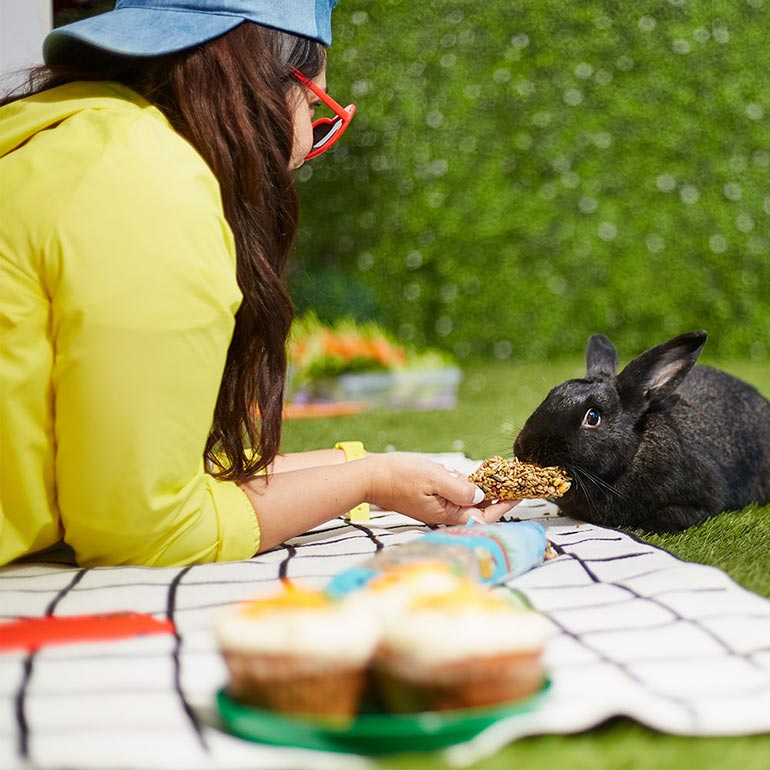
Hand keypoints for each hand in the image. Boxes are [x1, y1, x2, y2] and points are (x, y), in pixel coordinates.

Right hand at [362, 453, 518, 525]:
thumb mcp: (434, 477)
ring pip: (466, 500)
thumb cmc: (399, 476)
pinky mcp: (428, 499)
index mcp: (447, 513)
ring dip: (480, 489)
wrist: (370, 476)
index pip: (484, 515)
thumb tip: (481, 494)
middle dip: (496, 496)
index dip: (505, 506)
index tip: (520, 495)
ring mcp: (436, 507)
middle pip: (478, 509)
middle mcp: (443, 514)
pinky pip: (452, 494)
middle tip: (513, 482)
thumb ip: (460, 487)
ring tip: (495, 476)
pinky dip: (462, 484)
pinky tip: (464, 474)